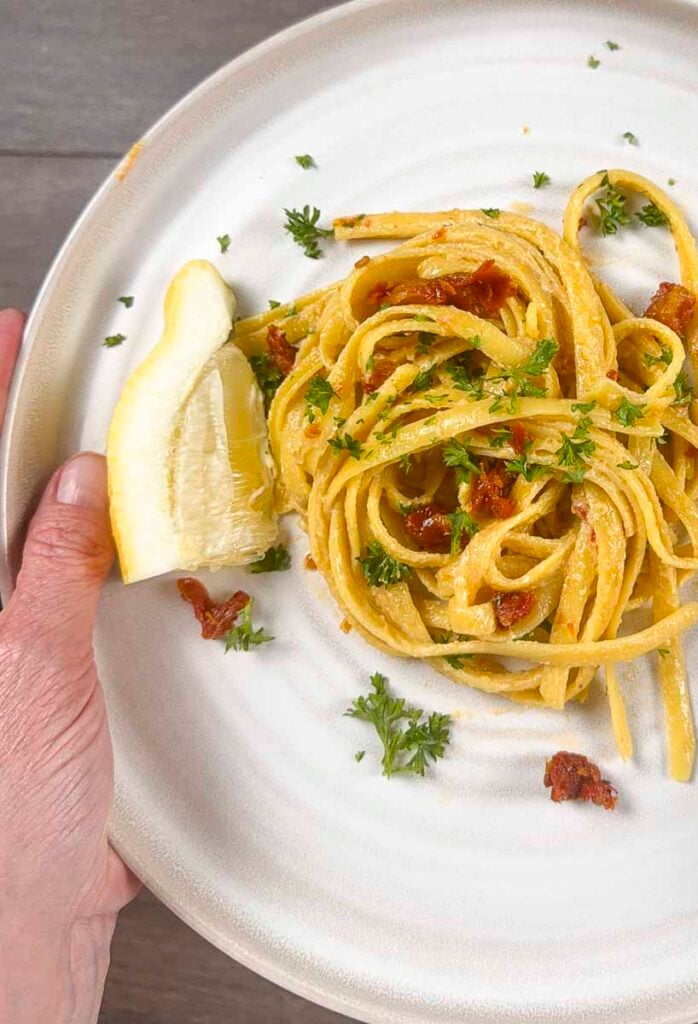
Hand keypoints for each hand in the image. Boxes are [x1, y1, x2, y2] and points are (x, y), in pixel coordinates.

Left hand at [0, 308, 138, 1023]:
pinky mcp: (56, 670)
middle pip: (4, 499)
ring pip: (46, 539)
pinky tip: (140, 530)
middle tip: (57, 367)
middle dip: (29, 428)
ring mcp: (16, 638)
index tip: (7, 333)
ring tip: (111, 428)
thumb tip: (80, 478)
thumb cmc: (9, 794)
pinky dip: (111, 550)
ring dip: (80, 486)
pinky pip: (82, 588)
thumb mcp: (30, 664)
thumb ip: (52, 566)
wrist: (29, 901)